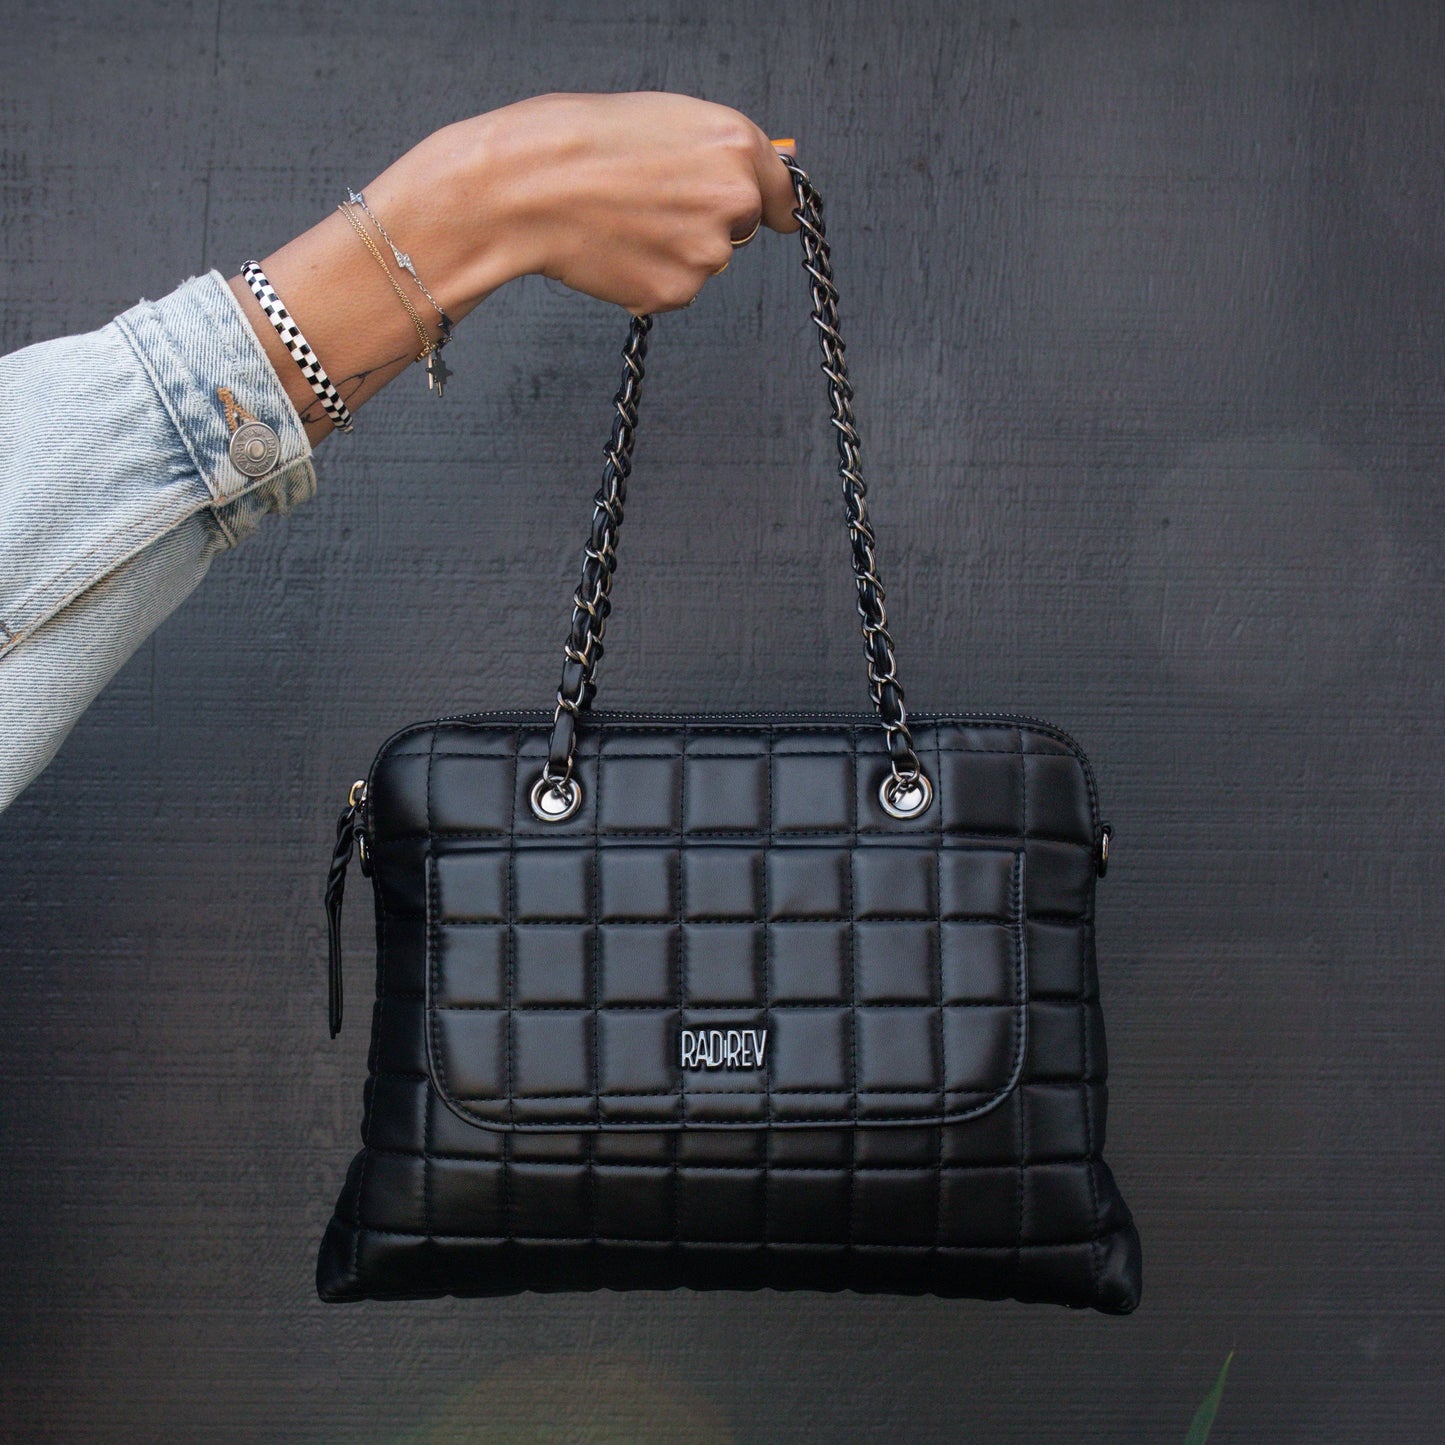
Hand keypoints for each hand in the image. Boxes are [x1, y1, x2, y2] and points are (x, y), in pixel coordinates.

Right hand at [232, 91, 799, 442]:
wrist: (524, 189)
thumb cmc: (576, 141)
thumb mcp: (661, 117)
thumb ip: (715, 149)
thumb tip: (750, 181)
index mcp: (734, 144)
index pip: (783, 190)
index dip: (776, 204)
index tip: (779, 216)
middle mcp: (733, 201)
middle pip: (739, 226)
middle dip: (703, 218)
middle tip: (648, 200)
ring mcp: (706, 254)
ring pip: (704, 260)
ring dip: (672, 248)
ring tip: (622, 219)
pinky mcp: (675, 293)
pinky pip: (674, 290)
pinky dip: (649, 275)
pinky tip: (615, 248)